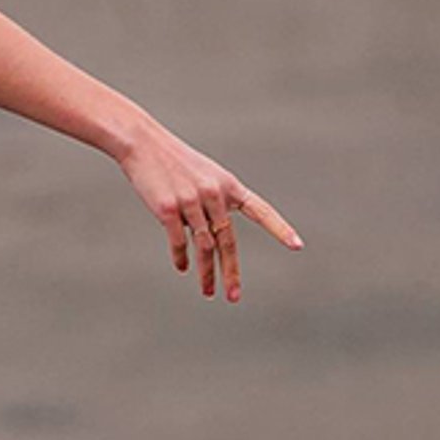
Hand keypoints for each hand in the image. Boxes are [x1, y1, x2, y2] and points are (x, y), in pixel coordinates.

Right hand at [119, 128, 301, 301]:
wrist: (143, 143)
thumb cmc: (174, 161)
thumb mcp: (204, 175)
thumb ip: (215, 205)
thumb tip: (209, 241)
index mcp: (228, 185)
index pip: (261, 211)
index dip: (279, 229)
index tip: (297, 245)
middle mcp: (214, 194)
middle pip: (228, 241)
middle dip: (231, 272)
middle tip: (234, 296)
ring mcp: (191, 201)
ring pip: (204, 246)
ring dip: (206, 273)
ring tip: (208, 292)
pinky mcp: (168, 209)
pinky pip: (179, 242)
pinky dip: (181, 258)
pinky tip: (182, 267)